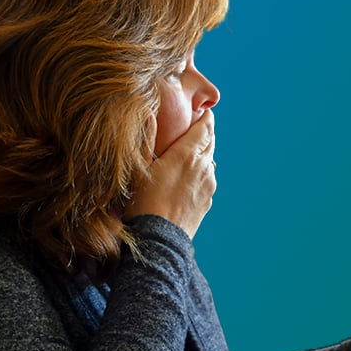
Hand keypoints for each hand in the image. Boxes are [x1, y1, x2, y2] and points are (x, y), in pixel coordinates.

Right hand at [125, 110, 216, 238]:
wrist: (158, 239)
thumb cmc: (142, 202)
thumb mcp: (139, 167)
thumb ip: (146, 138)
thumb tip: (148, 112)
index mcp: (187, 154)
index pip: (205, 127)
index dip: (205, 117)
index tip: (203, 111)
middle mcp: (204, 167)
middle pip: (210, 142)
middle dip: (205, 132)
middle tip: (198, 126)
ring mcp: (209, 185)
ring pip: (210, 162)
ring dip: (203, 154)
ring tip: (190, 152)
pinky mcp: (208, 201)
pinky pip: (208, 180)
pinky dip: (202, 173)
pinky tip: (189, 178)